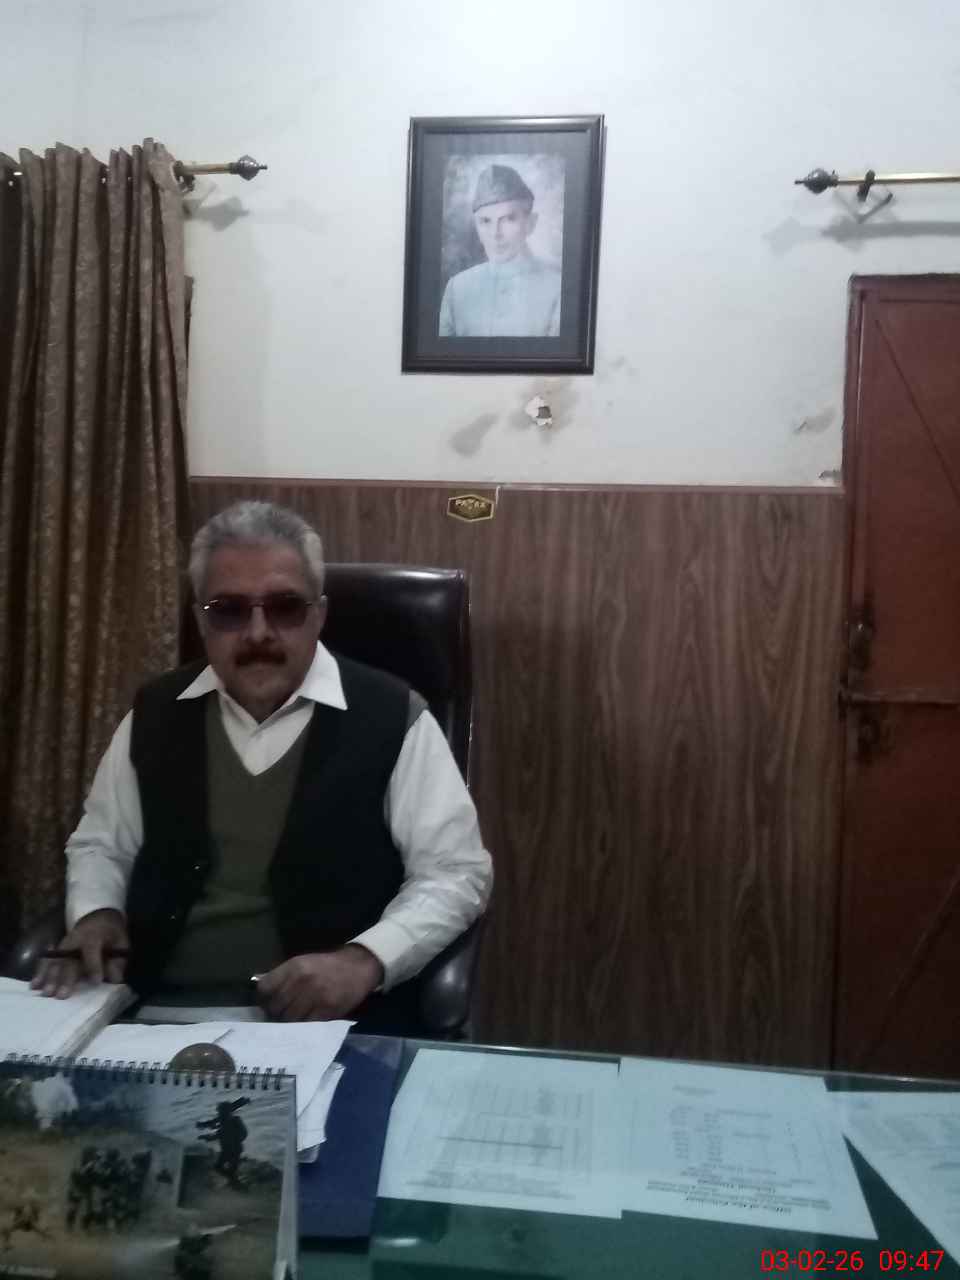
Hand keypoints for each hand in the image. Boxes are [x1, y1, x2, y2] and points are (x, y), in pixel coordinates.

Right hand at [30, 909, 128, 997]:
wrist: (98, 917)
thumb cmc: (111, 934)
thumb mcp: (121, 942)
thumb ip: (118, 960)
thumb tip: (115, 978)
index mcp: (94, 935)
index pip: (91, 949)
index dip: (93, 965)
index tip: (96, 981)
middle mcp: (75, 939)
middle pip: (69, 959)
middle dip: (66, 977)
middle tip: (62, 995)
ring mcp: (63, 944)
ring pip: (55, 961)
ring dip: (50, 978)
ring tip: (46, 993)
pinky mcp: (56, 949)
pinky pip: (47, 961)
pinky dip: (40, 973)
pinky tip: (34, 985)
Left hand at [255, 945, 383, 1020]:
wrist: (358, 966)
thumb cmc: (327, 966)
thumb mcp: (303, 962)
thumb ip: (283, 976)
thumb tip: (261, 992)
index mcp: (294, 967)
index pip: (265, 988)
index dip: (262, 999)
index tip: (266, 1004)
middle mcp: (302, 980)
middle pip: (275, 1007)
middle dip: (275, 1014)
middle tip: (279, 1016)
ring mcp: (316, 996)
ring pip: (289, 1020)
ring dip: (288, 1023)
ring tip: (292, 1021)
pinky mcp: (328, 1010)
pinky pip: (307, 1025)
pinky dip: (304, 1027)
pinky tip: (305, 1023)